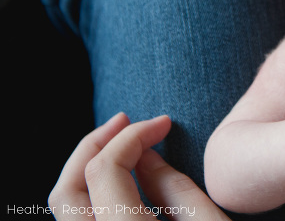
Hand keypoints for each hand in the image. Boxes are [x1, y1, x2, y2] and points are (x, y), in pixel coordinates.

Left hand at [49, 112, 229, 219]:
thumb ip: (176, 189)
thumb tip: (147, 156)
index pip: (105, 170)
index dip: (133, 135)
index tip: (164, 123)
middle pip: (67, 190)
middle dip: (94, 144)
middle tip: (125, 119)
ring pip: (66, 208)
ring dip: (88, 167)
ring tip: (119, 142)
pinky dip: (93, 191)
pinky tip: (121, 178)